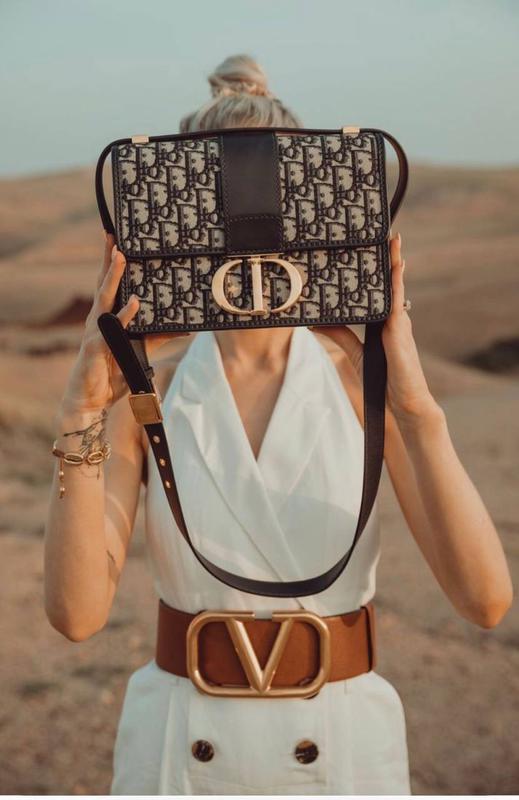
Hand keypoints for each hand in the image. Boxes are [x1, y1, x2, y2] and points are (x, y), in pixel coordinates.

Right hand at [60, 232, 188, 413]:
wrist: (91, 402)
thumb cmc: (111, 376)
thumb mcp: (140, 353)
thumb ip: (157, 338)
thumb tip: (183, 328)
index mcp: (107, 318)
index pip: (110, 285)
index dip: (112, 263)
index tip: (119, 239)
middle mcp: (99, 320)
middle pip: (103, 283)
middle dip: (108, 259)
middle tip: (114, 235)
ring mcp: (95, 332)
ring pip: (104, 298)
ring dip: (112, 277)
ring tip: (121, 257)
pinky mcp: (96, 348)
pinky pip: (111, 328)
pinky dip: (124, 315)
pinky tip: (134, 303)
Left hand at [309, 233, 437, 422]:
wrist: (402, 402)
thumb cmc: (382, 380)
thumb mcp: (356, 352)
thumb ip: (340, 334)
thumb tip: (315, 321)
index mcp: (384, 322)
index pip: (379, 290)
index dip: (377, 269)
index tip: (372, 248)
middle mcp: (394, 318)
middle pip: (390, 282)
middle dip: (389, 257)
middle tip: (386, 232)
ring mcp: (399, 322)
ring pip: (396, 286)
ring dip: (395, 261)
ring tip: (393, 238)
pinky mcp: (400, 330)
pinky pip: (397, 301)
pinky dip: (397, 282)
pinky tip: (397, 265)